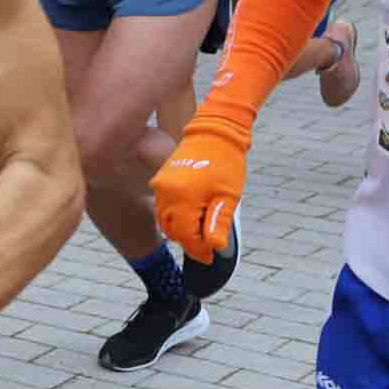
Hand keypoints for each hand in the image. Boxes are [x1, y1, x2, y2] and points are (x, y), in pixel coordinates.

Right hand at [152, 128, 246, 264]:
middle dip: (189, 241)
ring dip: (181, 230)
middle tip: (208, 245)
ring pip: (164, 221)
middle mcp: (166, 193)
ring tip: (201, 230)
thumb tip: (214, 247)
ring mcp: (160, 186)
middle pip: (172, 231)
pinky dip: (175, 217)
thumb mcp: (228, 196)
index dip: (199, 250)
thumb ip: (218, 224)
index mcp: (183, 198)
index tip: (210, 258)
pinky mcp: (160, 181)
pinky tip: (192, 216)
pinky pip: (162, 207)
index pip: (186, 236)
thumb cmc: (225, 162)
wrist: (214, 131)